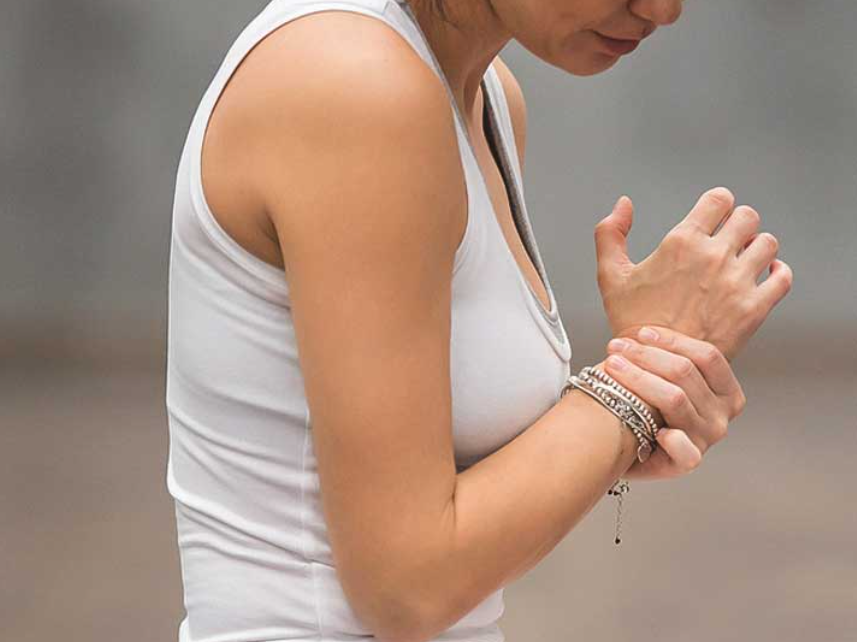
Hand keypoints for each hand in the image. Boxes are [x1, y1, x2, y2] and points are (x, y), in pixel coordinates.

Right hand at [595, 188, 792, 359]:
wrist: (654, 366)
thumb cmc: (632, 322)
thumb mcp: (610, 275)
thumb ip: (610, 233)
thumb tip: (624, 203)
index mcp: (682, 243)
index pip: (719, 199)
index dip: (718, 204)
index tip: (715, 214)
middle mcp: (713, 258)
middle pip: (748, 217)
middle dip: (738, 224)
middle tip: (729, 239)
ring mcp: (737, 283)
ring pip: (768, 243)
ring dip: (758, 247)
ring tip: (745, 259)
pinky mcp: (753, 309)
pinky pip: (782, 278)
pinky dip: (777, 273)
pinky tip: (764, 276)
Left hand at [602, 325, 745, 479]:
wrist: (633, 448)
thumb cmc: (651, 408)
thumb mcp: (666, 378)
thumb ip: (669, 356)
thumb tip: (645, 331)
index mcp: (726, 392)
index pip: (707, 356)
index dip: (672, 341)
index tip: (640, 333)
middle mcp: (721, 416)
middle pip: (685, 373)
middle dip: (645, 355)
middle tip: (615, 348)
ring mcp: (706, 439)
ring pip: (674, 398)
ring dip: (637, 378)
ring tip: (611, 367)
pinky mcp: (688, 462)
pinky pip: (684, 449)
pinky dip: (668, 437)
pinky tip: (648, 427)